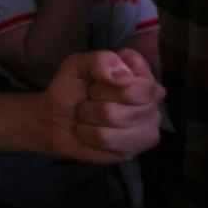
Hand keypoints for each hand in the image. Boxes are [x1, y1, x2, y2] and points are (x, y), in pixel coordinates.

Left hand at [39, 49, 162, 162]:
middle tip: (89, 100)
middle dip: (96, 98)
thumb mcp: (76, 66)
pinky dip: (89, 135)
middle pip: (127, 95)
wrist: (55, 122)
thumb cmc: (70, 90)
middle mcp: (152, 96)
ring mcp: (149, 123)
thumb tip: (125, 77)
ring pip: (115, 118)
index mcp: (140, 70)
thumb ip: (99, 60)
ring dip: (89, 117)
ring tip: (89, 116)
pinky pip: (109, 139)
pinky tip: (91, 132)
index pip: (134, 73)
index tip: (94, 82)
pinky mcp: (138, 147)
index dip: (104, 80)